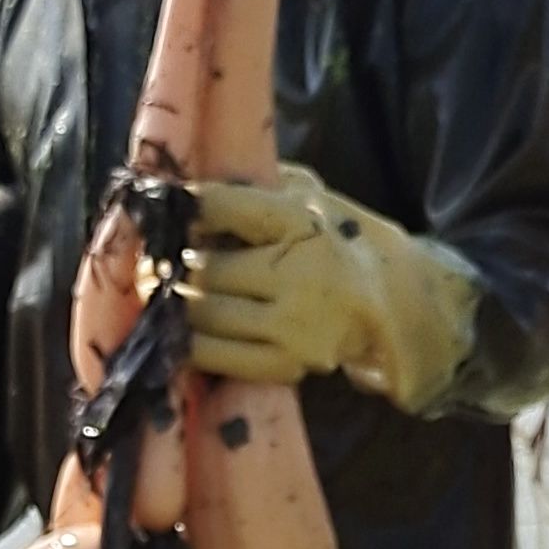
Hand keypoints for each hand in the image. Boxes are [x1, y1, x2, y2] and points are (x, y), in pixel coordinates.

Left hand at [183, 166, 477, 412]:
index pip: (223, 207)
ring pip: (202, 315)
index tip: (165, 205)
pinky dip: (188, 341)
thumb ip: (262, 184)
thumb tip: (193, 184)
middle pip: (203, 270)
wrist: (394, 305)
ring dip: (174, 304)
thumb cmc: (337, 244)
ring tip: (164, 291)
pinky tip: (180, 328)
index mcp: (304, 223)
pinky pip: (214, 357)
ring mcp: (294, 327)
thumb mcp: (312, 198)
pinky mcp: (287, 365)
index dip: (185, 205)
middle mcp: (300, 276)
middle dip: (170, 265)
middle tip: (154, 261)